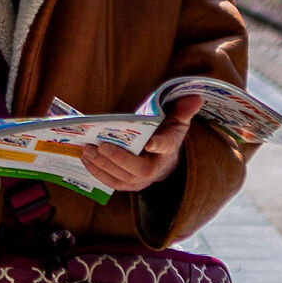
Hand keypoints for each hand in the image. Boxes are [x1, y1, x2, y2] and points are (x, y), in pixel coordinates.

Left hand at [80, 94, 201, 192]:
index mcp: (169, 148)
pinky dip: (96, 171)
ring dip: (102, 165)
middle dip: (118, 158)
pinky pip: (110, 182)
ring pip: (121, 177)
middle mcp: (155, 168)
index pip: (166, 146)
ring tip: (88, 150)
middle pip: (138, 168)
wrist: (161, 159)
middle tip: (100, 145)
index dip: (159, 144)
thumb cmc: (166, 135)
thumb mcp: (177, 120)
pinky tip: (85, 158)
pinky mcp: (127, 185)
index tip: (151, 142)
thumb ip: (183, 109)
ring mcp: (140, 180)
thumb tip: (196, 97)